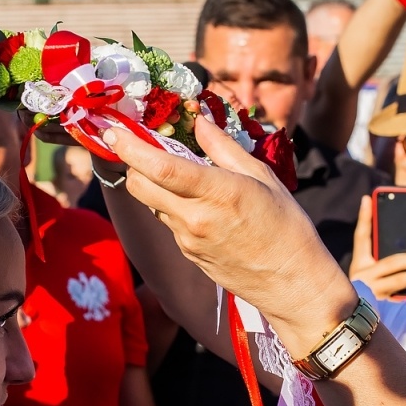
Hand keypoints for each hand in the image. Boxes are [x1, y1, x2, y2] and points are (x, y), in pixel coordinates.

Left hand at [103, 115, 356, 350]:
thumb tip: (199, 121)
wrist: (292, 284)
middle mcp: (194, 218)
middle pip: (139, 185)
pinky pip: (168, 222)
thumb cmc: (286, 227)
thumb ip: (224, 148)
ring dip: (154, 184)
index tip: (114, 131)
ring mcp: (187, 240)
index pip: (160, 167)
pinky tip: (197, 203)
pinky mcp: (187, 254)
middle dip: (133, 163)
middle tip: (144, 147)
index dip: (130, 147)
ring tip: (179, 173)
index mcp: (217, 193)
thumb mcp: (262, 177)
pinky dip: (172, 205)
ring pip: (151, 203)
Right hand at [348, 196, 405, 310]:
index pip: (361, 237)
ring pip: (402, 282)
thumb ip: (382, 253)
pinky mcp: (383, 312)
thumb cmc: (370, 291)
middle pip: (392, 263)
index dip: (364, 217)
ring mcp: (372, 296)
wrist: (355, 324)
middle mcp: (362, 278)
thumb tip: (404, 232)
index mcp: (359, 265)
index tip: (368, 198)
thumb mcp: (371, 271)